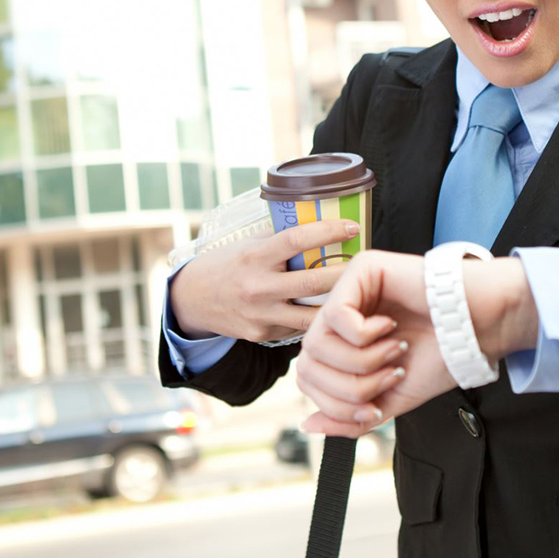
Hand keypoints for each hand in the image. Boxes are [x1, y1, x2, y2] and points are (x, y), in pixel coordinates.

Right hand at [169, 219, 360, 342]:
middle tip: (367, 266)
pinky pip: (298, 328)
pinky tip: (334, 314)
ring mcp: (261, 315)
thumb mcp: (247, 245)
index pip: (296, 240)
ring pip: (312, 315)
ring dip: (338, 305)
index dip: (328, 232)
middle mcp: (258, 287)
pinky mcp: (263, 335)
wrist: (192, 300)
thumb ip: (277, 239)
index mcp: (254, 257)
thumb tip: (317, 222)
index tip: (352, 227)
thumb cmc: (225, 265)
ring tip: (360, 295)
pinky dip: (316, 319)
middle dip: (345, 274)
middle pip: (313, 283)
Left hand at [296, 250, 538, 436]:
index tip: (375, 408)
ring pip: (317, 343)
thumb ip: (350, 417)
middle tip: (391, 376)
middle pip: (308, 365)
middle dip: (350, 388)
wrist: (476, 328)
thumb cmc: (440, 356)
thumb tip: (309, 426)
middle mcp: (339, 314)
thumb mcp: (389, 398)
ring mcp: (347, 290)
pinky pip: (336, 316)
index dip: (336, 404)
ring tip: (396, 351)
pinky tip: (391, 326)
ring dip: (361, 361)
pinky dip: (364, 336)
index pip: (309, 379)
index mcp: (342, 342)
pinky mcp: (360, 270)